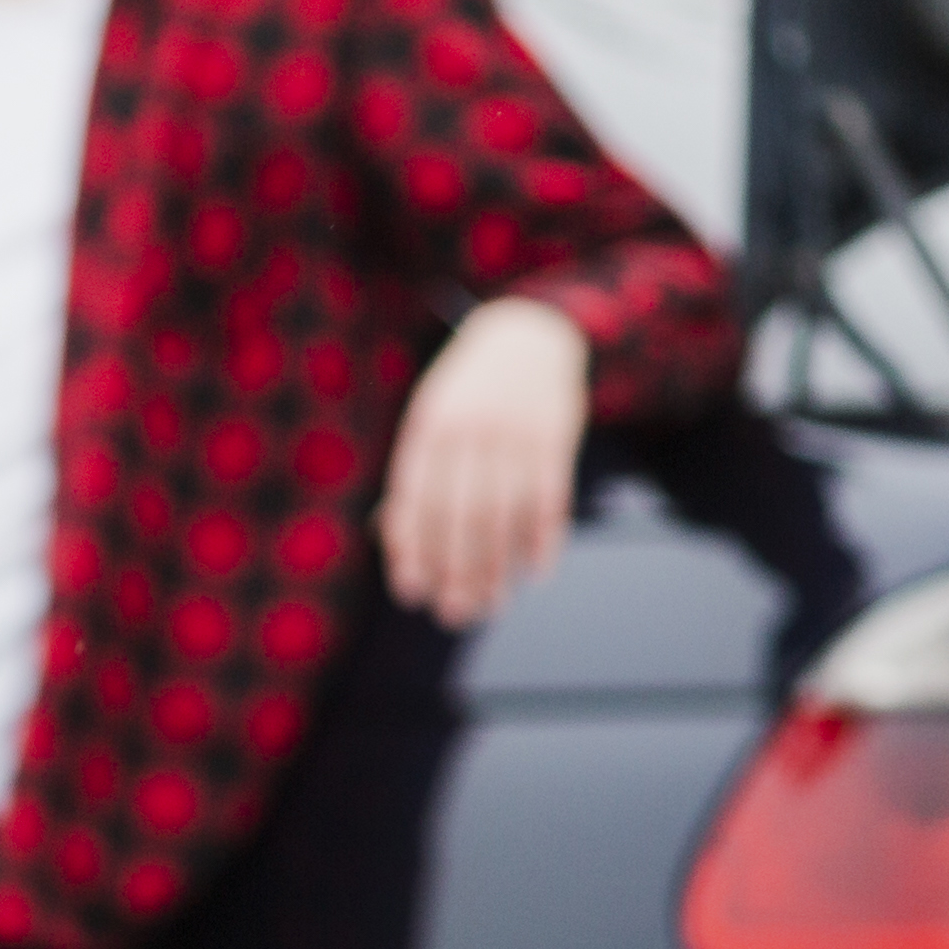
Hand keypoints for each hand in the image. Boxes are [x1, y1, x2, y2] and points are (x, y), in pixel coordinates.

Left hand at [378, 301, 590, 626]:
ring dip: (496, 569)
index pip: (415, 501)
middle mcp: (469, 432)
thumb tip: (393, 542)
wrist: (527, 333)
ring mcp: (514, 434)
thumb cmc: (466, 392)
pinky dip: (542, 540)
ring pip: (504, 516)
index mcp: (428, 429)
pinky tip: (534, 573)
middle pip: (460, 517)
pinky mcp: (555, 437)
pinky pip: (549, 499)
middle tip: (454, 615)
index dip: (412, 552)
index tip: (412, 595)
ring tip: (490, 606)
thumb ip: (415, 474)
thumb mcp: (430, 418)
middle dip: (456, 573)